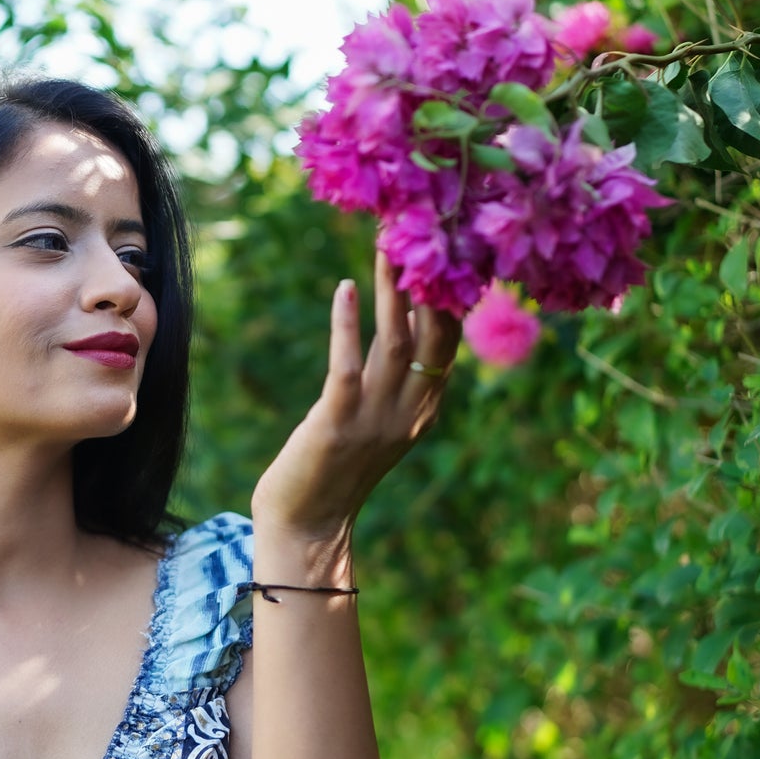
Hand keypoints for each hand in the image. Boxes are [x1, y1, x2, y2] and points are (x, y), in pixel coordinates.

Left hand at [251, 244, 460, 556]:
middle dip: (429, 283)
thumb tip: (405, 322)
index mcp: (424, 409)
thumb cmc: (335, 468)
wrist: (307, 526)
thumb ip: (396, 379)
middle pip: (432, 336)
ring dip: (391, 293)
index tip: (448, 248)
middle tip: (422, 231)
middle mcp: (409, 412)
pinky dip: (347, 325)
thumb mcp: (379, 421)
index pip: (450, 343)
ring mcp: (375, 420)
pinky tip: (344, 289)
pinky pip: (347, 366)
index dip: (452, 296)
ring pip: (394, 344)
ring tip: (386, 248)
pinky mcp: (336, 425)